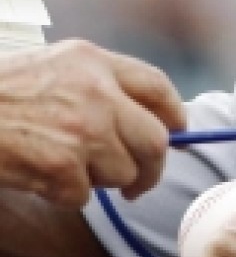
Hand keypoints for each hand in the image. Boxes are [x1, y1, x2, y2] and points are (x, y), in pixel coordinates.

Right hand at [0, 39, 184, 203]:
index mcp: (91, 60)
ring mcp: (82, 128)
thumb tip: (147, 122)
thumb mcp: (49, 67)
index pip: (156, 87)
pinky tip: (37, 176)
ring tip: (62, 167)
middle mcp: (95, 90)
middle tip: (136, 183)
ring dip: (98, 182)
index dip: (174, 115)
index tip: (178, 133)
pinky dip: (63, 195)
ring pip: (122, 173)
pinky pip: (83, 196)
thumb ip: (97, 86)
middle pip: (155, 140)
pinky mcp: (62, 164)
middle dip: (150, 168)